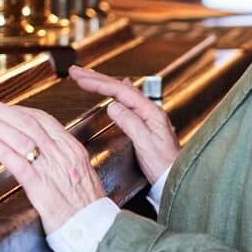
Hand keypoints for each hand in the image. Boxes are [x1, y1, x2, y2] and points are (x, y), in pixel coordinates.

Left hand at [0, 98, 104, 233]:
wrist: (97, 231)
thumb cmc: (86, 205)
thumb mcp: (78, 171)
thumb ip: (58, 155)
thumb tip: (35, 144)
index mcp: (71, 148)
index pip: (40, 118)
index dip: (15, 109)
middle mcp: (63, 155)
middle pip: (27, 123)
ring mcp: (53, 170)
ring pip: (21, 139)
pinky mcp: (43, 189)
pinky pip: (20, 165)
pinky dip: (3, 150)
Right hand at [70, 66, 178, 188]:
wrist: (175, 179)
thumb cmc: (164, 166)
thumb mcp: (145, 144)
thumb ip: (129, 123)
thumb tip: (112, 105)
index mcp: (150, 112)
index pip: (120, 91)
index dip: (99, 83)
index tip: (81, 79)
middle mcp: (150, 111)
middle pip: (120, 87)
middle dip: (97, 78)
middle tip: (76, 72)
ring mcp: (149, 117)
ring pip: (123, 93)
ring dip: (104, 83)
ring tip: (88, 77)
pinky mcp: (146, 124)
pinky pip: (127, 100)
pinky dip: (116, 92)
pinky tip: (118, 88)